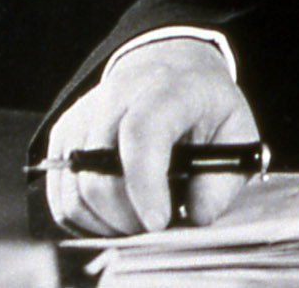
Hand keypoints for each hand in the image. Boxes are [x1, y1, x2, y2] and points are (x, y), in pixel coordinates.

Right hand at [43, 38, 260, 234]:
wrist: (170, 69)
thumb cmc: (205, 108)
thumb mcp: (236, 133)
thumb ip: (224, 177)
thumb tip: (199, 216)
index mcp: (168, 89)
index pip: (141, 133)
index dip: (145, 184)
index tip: (159, 222)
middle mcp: (116, 96)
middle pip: (100, 171)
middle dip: (128, 217)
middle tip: (156, 229)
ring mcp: (82, 116)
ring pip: (76, 191)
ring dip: (106, 224)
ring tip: (140, 222)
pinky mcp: (62, 138)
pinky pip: (61, 197)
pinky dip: (86, 221)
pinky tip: (116, 217)